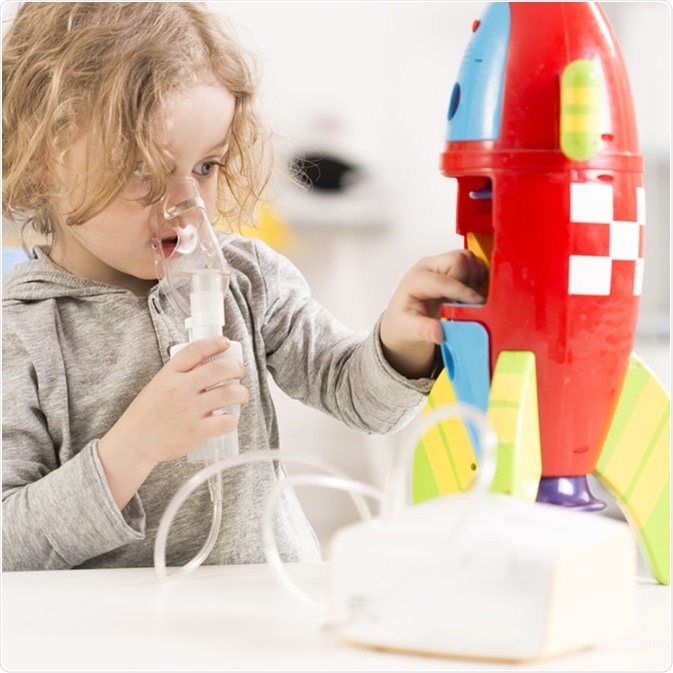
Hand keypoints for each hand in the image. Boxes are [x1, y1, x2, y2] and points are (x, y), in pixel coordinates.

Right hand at [97, 336, 247, 508]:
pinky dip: (233, 419)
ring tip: (241, 396)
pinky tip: (230, 418)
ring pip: (229, 393)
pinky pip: (226, 421)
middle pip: (220, 368)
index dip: (215, 342)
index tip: (226, 343)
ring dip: (242, 393)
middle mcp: (180, 388)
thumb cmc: (147, 414)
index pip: (196, 349)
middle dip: (237, 368)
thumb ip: (180, 375)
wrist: (134, 443)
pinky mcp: (196, 431)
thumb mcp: (158, 385)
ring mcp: (189, 409)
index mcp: (169, 374)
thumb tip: (207, 365)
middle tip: (238, 373)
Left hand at [379, 249, 485, 378]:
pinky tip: (469, 296)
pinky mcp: (451, 269)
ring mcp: (440, 266)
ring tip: (467, 300)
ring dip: (474, 278)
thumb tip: (438, 333)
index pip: (445, 280)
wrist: (402, 323)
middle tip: (468, 303)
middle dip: (469, 280)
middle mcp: (428, 268)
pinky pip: (472, 264)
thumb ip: (424, 330)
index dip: (464, 292)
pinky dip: (477, 278)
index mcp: (416, 280)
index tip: (477, 304)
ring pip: (468, 259)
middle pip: (458, 260)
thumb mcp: (408, 330)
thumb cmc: (403, 323)